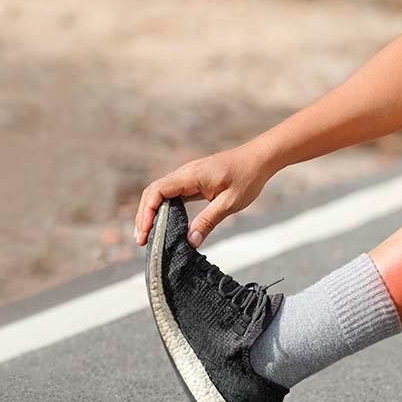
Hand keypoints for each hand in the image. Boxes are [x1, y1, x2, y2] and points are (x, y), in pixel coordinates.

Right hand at [134, 142, 277, 246]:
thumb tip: (190, 242)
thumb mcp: (229, 203)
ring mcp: (188, 177)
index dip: (146, 212)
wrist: (259, 159)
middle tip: (141, 241)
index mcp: (190, 176)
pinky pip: (173, 195)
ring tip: (148, 236)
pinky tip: (165, 224)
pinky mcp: (193, 181)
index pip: (157, 191)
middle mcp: (184, 174)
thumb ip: (208, 221)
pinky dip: (165, 209)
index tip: (144, 232)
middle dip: (144, 216)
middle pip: (153, 193)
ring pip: (161, 194)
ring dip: (152, 213)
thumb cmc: (247, 177)